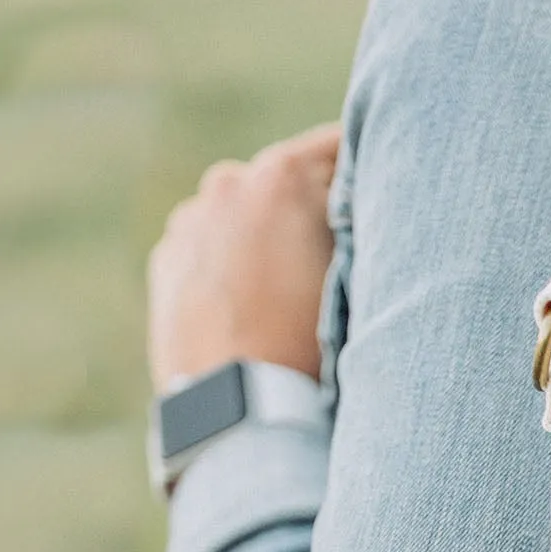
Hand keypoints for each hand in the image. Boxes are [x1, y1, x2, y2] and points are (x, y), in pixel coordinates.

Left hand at [147, 123, 341, 392]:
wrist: (238, 405)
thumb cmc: (309, 342)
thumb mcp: (355, 275)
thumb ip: (358, 222)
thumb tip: (363, 203)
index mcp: (280, 175)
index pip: (339, 146)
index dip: (367, 166)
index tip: (383, 186)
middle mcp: (228, 183)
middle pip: (285, 179)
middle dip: (310, 203)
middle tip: (339, 245)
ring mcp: (190, 221)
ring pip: (243, 212)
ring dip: (266, 232)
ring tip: (290, 283)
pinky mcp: (167, 260)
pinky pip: (211, 245)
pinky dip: (232, 260)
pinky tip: (254, 301)